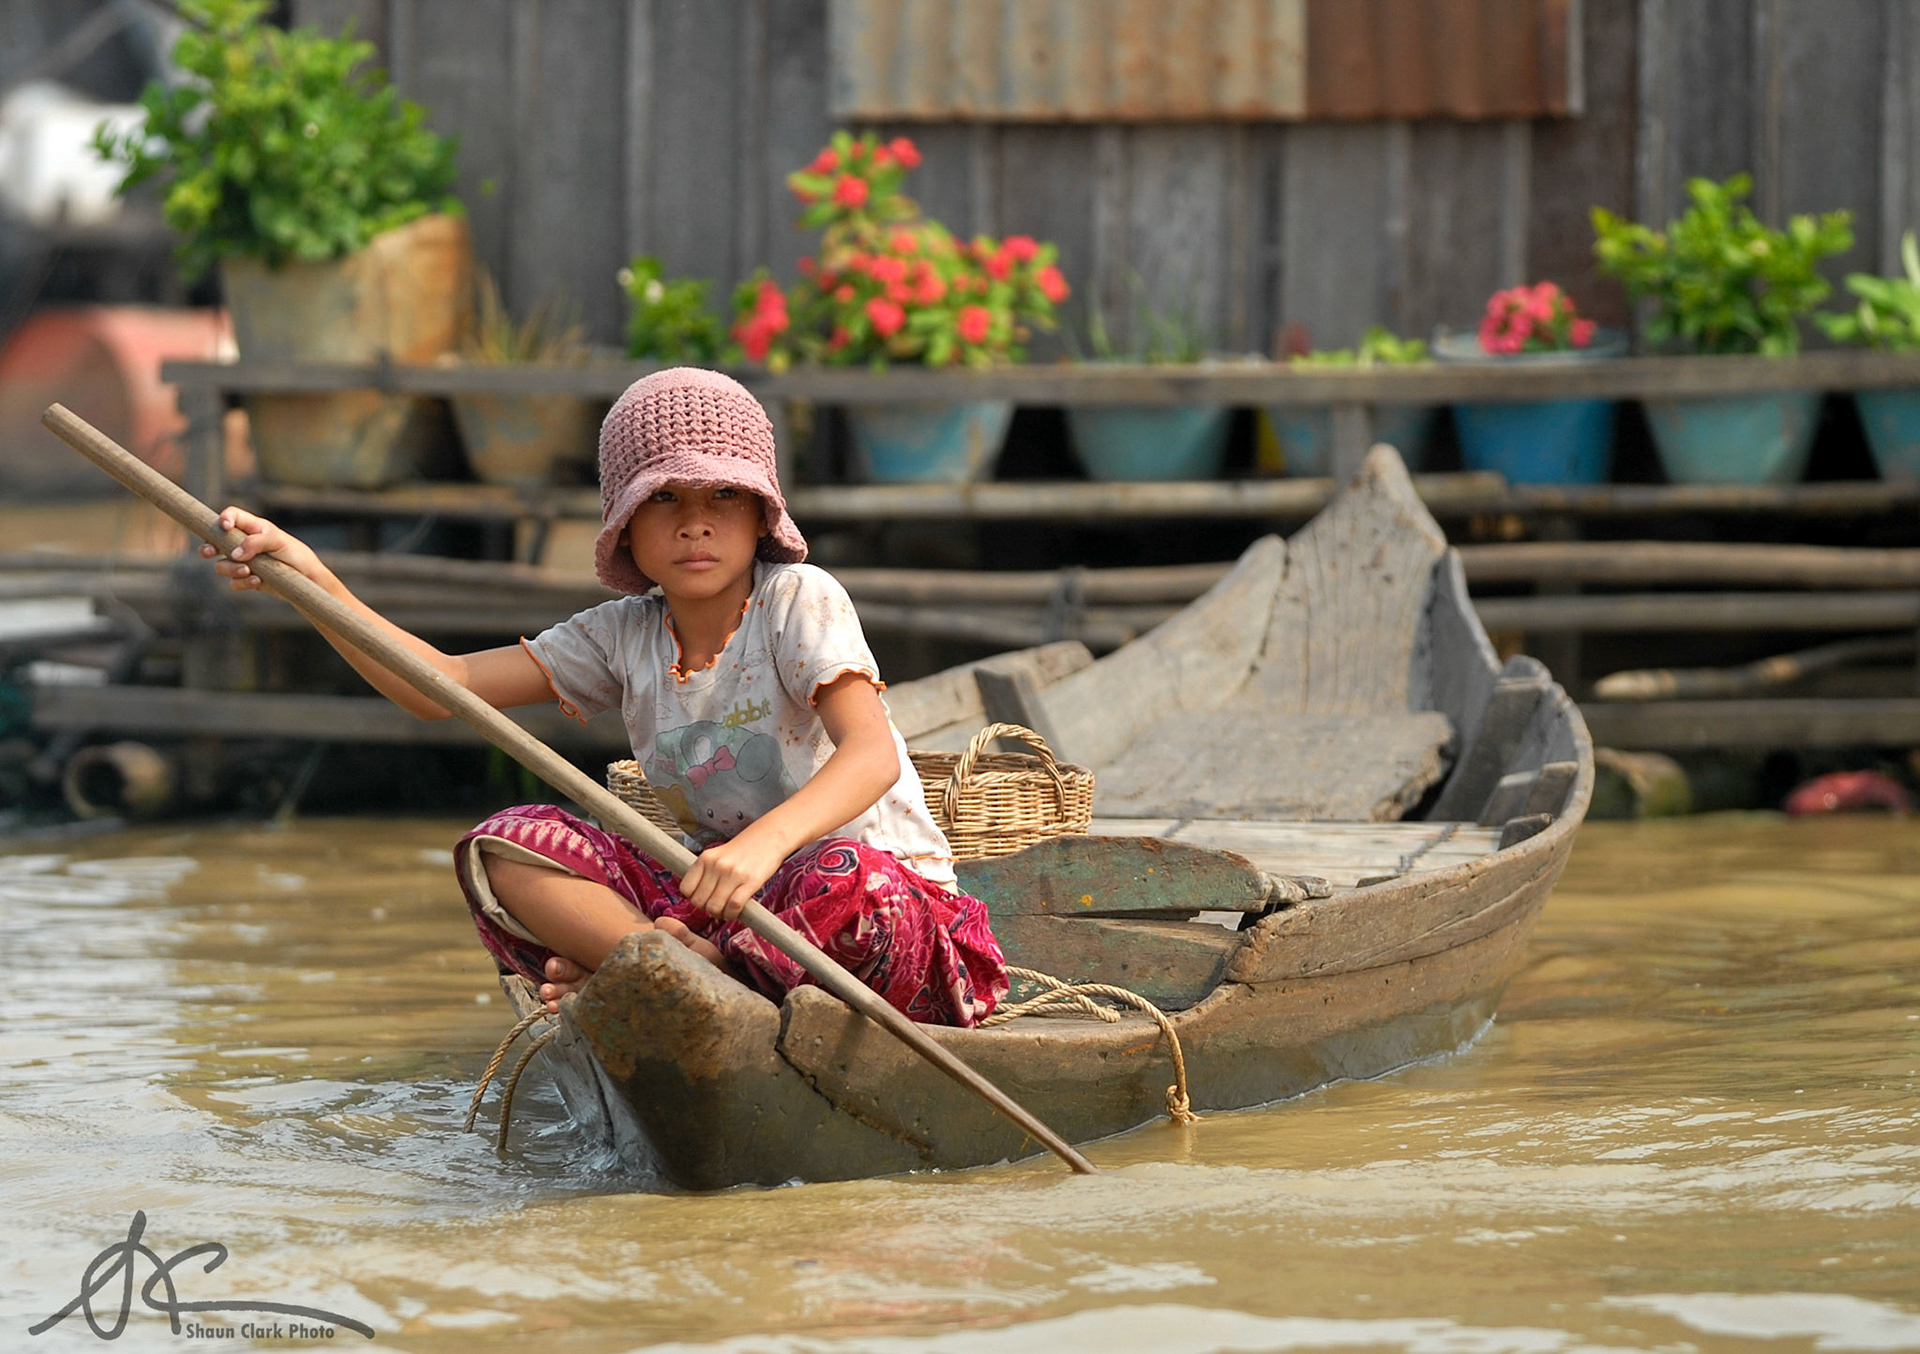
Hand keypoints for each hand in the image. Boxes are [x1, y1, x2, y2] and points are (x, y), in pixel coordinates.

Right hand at [198, 506, 321, 591]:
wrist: (307, 579)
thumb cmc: (295, 554)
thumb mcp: (278, 542)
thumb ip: (256, 542)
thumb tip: (234, 554)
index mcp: (252, 528)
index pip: (231, 516)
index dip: (224, 518)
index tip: (225, 527)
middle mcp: (244, 543)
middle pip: (215, 542)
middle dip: (208, 547)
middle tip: (209, 552)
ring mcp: (243, 562)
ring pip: (221, 565)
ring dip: (230, 568)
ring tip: (248, 570)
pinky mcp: (247, 579)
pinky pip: (234, 582)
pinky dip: (242, 582)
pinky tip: (258, 581)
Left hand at [677, 824, 788, 921]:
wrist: (769, 837)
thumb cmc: (744, 850)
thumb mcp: (718, 855)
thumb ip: (706, 872)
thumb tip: (696, 897)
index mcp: (705, 858)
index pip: (685, 889)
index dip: (693, 898)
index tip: (704, 899)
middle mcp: (716, 865)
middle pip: (699, 901)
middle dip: (707, 908)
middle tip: (718, 906)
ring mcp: (733, 873)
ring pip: (714, 907)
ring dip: (720, 914)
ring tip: (727, 909)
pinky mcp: (750, 881)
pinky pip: (733, 906)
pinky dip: (732, 914)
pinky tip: (736, 910)